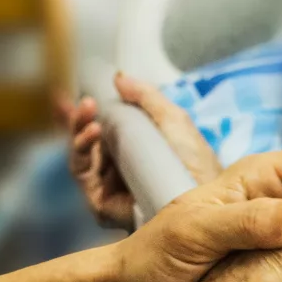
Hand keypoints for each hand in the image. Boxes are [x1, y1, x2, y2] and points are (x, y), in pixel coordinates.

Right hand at [65, 73, 222, 228]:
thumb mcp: (172, 120)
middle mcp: (117, 169)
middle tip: (86, 102)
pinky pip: (82, 175)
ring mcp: (107, 188)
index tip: (77, 96)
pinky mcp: (102, 204)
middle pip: (85, 143)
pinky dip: (82, 152)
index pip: (99, 129)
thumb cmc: (195, 162)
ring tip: (88, 115)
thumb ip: (146, 97)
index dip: (84, 114)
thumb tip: (119, 77)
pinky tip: (93, 134)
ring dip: (78, 132)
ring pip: (80, 156)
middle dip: (77, 120)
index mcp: (132, 150)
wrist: (204, 195)